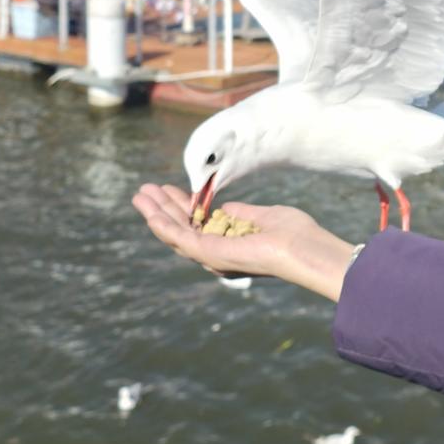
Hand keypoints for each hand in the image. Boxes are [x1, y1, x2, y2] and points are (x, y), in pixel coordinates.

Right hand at [132, 184, 356, 302]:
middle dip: (162, 208)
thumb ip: (240, 214)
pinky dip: (163, 225)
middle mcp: (218, 252)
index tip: (169, 188)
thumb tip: (225, 207)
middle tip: (144, 190)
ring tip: (139, 195)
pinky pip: (179, 238)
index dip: (182, 205)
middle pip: (182, 228)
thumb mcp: (262, 217)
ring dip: (155, 213)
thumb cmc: (293, 234)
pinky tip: (150, 212)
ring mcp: (212, 255)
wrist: (303, 248)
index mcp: (230, 243)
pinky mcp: (209, 254)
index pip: (199, 223)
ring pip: (175, 233)